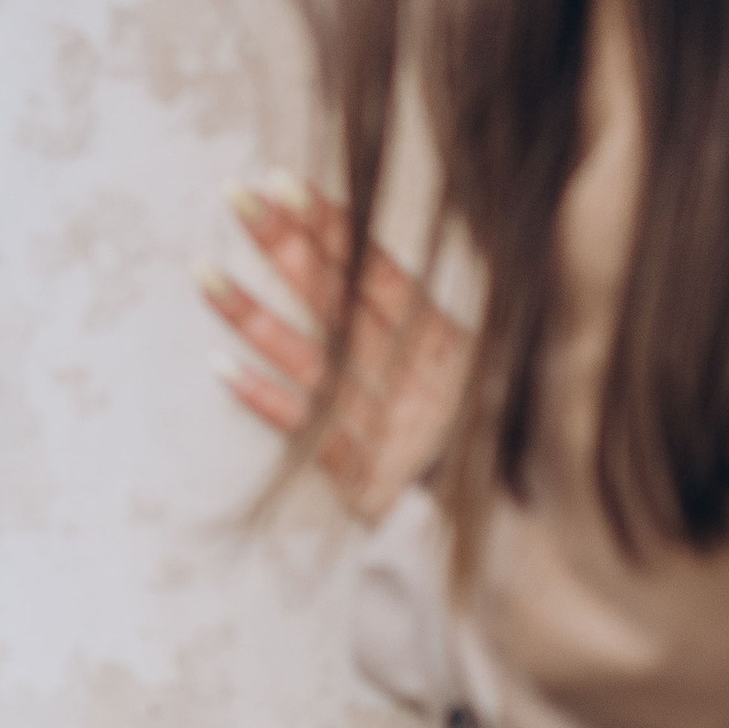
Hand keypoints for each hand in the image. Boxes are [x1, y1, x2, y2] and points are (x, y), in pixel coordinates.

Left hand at [200, 175, 478, 524]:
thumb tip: (396, 272)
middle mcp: (408, 379)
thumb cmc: (508, 451)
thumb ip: (451, 331)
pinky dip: (264, 400)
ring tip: (200, 272)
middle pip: (333, 301)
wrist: (528, 544)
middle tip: (234, 194)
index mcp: (446, 348)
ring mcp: (381, 425)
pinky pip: (306, 432)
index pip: (375, 274)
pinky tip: (219, 368)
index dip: (331, 229)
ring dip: (252, 315)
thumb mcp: (499, 379)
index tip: (286, 183)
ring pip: (306, 359)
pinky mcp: (363, 477)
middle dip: (283, 245)